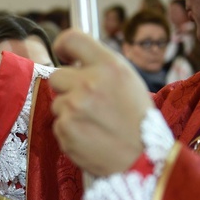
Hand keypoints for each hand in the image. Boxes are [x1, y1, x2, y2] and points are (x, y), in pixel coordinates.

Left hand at [49, 29, 152, 175]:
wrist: (143, 160)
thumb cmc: (137, 120)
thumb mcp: (129, 81)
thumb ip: (101, 67)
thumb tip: (73, 58)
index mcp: (109, 66)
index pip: (72, 39)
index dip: (63, 46)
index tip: (64, 55)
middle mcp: (89, 83)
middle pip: (57, 76)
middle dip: (68, 88)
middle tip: (89, 103)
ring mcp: (74, 107)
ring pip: (57, 103)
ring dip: (70, 112)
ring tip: (95, 124)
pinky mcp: (65, 129)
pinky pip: (58, 124)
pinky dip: (70, 131)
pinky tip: (90, 136)